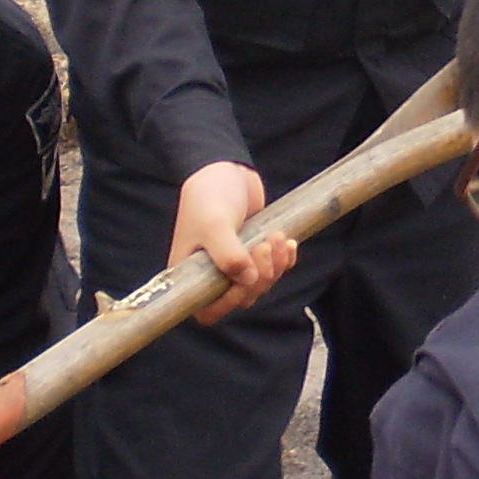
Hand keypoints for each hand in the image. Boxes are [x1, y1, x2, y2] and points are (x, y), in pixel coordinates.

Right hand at [171, 160, 294, 324]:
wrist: (223, 168)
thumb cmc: (209, 196)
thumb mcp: (215, 225)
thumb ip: (229, 255)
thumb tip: (248, 281)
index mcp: (190, 274)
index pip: (207, 311)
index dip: (227, 304)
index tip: (243, 281)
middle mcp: (211, 273)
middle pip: (241, 298)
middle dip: (259, 277)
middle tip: (264, 246)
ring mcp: (234, 264)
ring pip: (260, 284)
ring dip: (275, 266)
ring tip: (276, 238)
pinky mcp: (253, 252)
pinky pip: (274, 269)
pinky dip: (285, 260)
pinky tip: (289, 243)